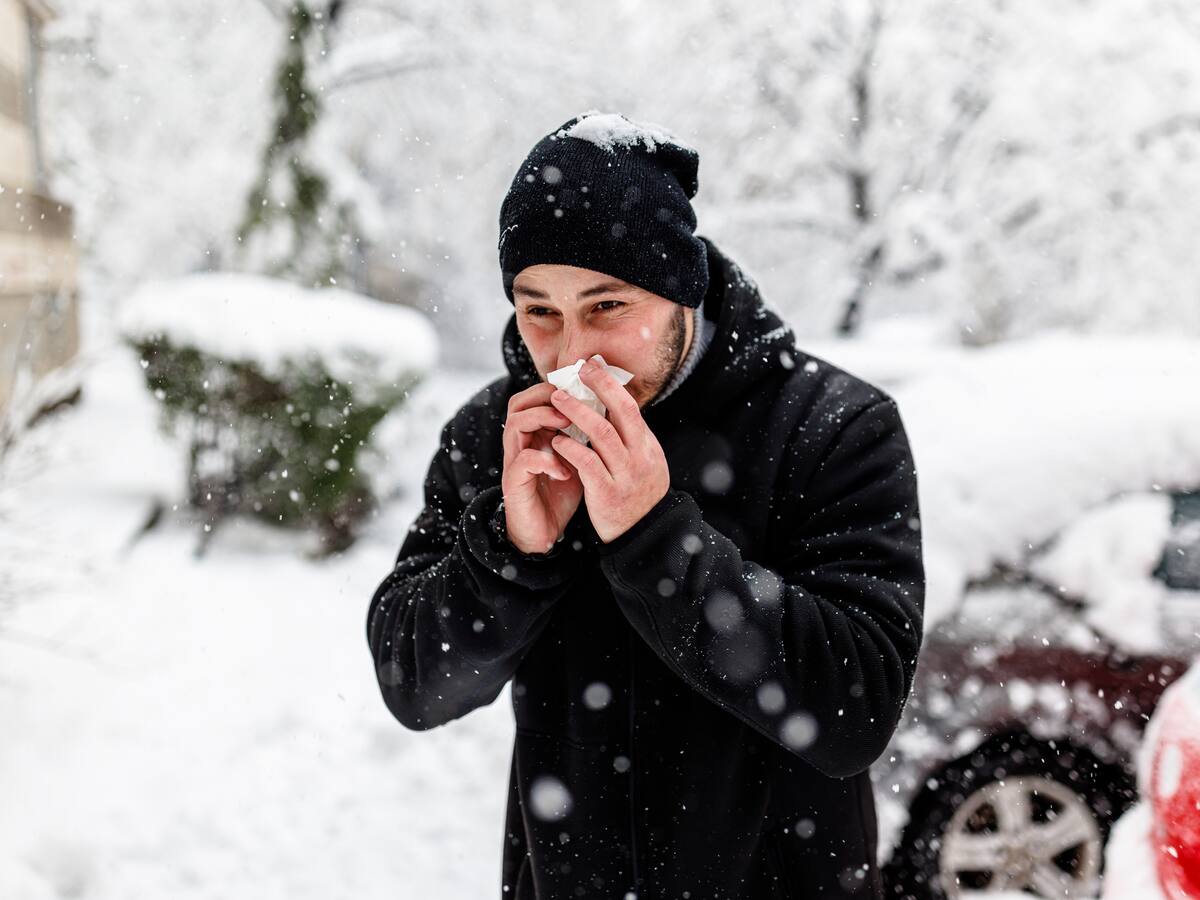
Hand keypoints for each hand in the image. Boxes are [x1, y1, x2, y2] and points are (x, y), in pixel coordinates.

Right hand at [501, 382, 584, 554]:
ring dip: (542, 419)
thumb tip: (612, 411)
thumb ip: (586, 436)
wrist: (544, 533)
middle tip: (571, 400)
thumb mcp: (578, 459)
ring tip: (566, 425)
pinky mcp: (514, 483)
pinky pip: (524, 460)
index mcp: (536, 433)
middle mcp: (521, 443)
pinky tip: (565, 471)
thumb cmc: (561, 493)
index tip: (583, 388)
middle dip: (546, 396)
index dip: (556, 387)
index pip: (535, 397)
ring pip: (516, 424)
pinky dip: (547, 460)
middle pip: (519, 403)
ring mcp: (515, 461)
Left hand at [549, 357, 670, 543]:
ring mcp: (626, 475)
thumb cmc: (636, 496)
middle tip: (577, 370)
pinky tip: (557, 440)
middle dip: (599, 387)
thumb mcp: (643, 463)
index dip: (610, 383)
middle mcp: (641, 457)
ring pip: (603, 434)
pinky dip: (571, 448)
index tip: (593, 365)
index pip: (630, 407)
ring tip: (558, 400)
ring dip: (578, 413)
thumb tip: (610, 406)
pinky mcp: (608, 494)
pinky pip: (588, 464)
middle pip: (622, 412)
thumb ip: (629, 438)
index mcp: (648, 447)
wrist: (644, 537)